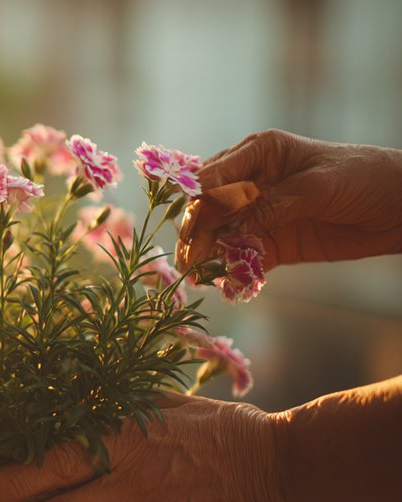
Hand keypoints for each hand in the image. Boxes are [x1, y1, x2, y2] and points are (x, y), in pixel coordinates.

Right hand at [176, 129, 401, 277]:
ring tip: (195, 274)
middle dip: (195, 230)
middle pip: (210, 207)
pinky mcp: (272, 242)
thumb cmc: (364, 177)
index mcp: (259, 153)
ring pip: (220, 234)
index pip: (215, 174)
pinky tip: (219, 282)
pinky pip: (242, 257)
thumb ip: (272, 205)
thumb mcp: (317, 187)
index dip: (198, 198)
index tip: (189, 223)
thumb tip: (231, 229)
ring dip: (206, 254)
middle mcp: (252, 182)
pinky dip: (229, 270)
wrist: (401, 207)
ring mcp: (260, 214)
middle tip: (188, 256)